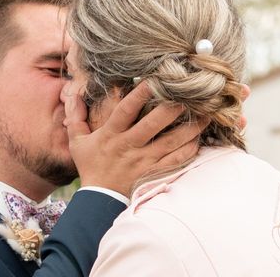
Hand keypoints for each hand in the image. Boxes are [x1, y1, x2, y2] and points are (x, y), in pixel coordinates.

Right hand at [64, 82, 203, 196]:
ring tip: (206, 114)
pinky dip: (190, 149)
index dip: (139, 95)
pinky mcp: (155, 172)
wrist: (100, 200)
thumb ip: (75, 116)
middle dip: (171, 108)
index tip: (154, 79)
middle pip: (152, 125)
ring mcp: (144, 161)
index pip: (126, 111)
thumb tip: (72, 92)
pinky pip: (176, 160)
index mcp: (111, 135)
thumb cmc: (91, 165)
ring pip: (171, 142)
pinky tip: (199, 137)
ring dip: (189, 128)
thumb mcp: (77, 141)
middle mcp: (129, 146)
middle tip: (189, 93)